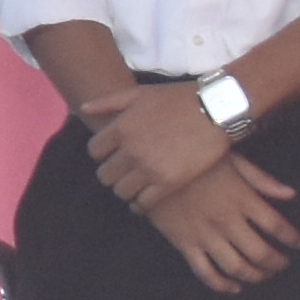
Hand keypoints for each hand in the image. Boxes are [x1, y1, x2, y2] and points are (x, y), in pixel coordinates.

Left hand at [79, 81, 237, 205]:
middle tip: (122, 174)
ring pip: (120, 191)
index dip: (102, 155)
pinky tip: (143, 201)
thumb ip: (109, 102)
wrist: (216, 110)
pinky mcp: (169, 183)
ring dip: (125, 190)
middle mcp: (130, 150)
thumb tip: (83, 108)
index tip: (112, 156)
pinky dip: (140, 205)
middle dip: (112, 174)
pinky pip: (143, 203)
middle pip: (104, 175)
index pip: (94, 152)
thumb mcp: (139, 94)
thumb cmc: (178, 99)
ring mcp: (149, 168)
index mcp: (120, 128)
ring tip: (134, 186)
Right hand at [146, 150, 299, 293]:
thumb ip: (261, 179)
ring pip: (237, 267)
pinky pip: (205, 272)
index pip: (277, 226)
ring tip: (263, 275)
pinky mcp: (184, 242)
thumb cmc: (194, 157)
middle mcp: (226, 220)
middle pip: (261, 253)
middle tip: (282, 264)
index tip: (298, 244)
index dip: (292, 238)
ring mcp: (204, 234)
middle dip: (277, 263)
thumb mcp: (231, 159)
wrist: (150, 161)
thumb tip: (291, 194)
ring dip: (255, 276)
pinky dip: (222, 285)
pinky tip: (233, 287)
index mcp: (241, 198)